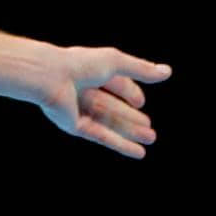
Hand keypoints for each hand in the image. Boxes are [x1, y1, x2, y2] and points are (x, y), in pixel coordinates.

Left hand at [36, 45, 171, 158]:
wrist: (48, 78)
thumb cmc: (79, 65)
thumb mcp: (115, 62)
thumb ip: (140, 68)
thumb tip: (167, 72)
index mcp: (89, 70)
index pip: (114, 83)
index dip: (129, 92)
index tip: (141, 102)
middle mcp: (82, 90)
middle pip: (111, 107)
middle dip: (131, 118)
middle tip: (150, 129)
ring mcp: (77, 109)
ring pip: (108, 123)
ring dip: (130, 132)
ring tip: (151, 139)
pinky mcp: (74, 125)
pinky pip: (101, 136)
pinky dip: (120, 144)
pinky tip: (138, 152)